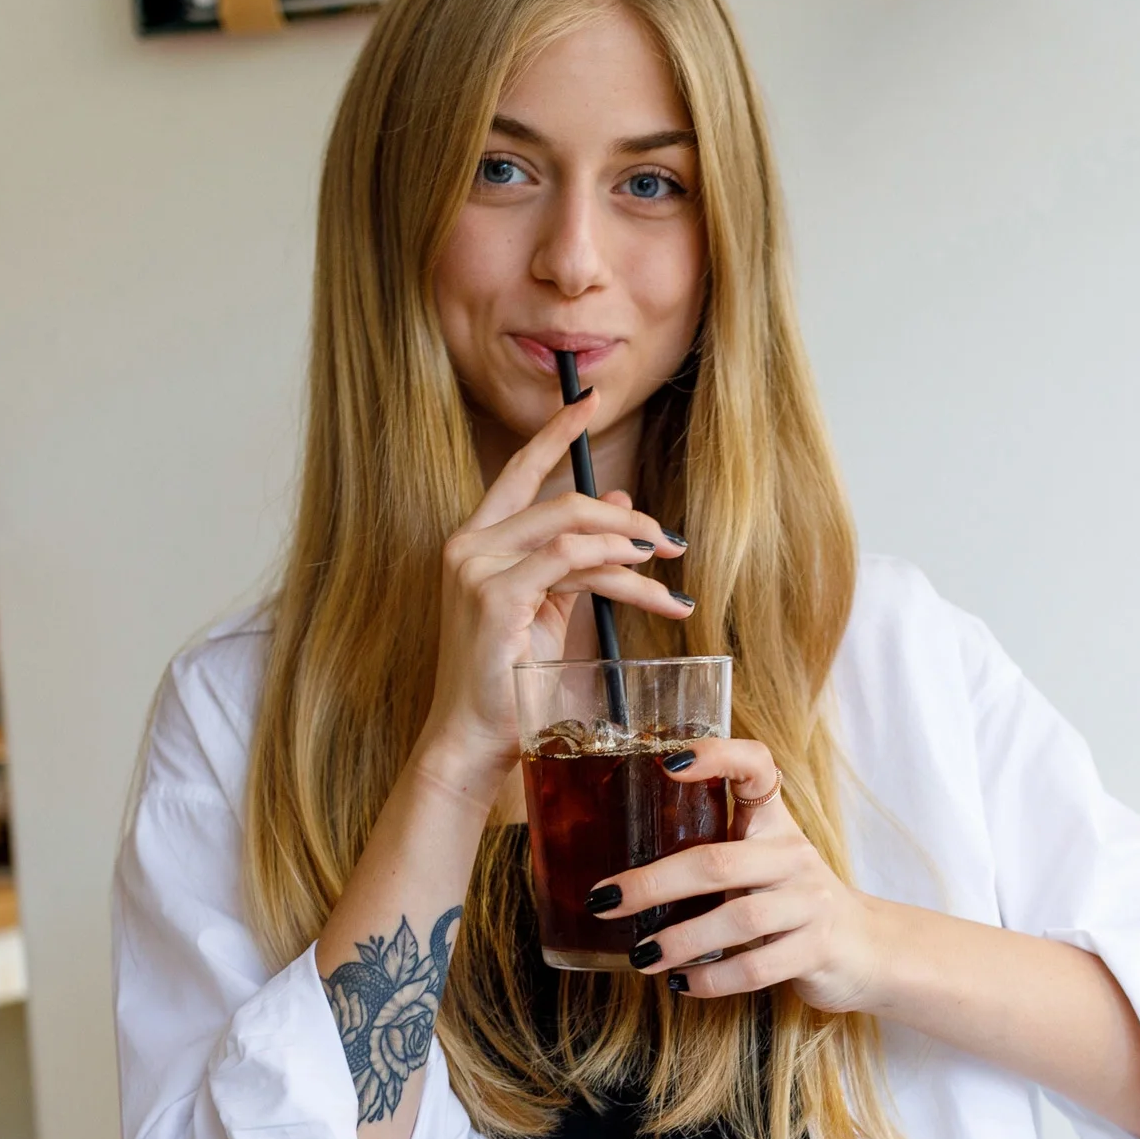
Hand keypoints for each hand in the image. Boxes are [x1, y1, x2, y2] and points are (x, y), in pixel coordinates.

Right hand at [414, 390, 688, 798]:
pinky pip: (567, 560)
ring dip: (632, 547)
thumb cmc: (511, 680)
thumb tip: (618, 505)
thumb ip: (578, 552)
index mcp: (477, 540)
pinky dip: (613, 565)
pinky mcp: (493, 593)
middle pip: (562, 501)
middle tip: (670, 541)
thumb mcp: (551, 603)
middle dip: (627, 519)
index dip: (556, 434)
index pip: (519, 471)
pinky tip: (646, 582)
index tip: (590, 401)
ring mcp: (476, 566)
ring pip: (573, 529)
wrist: (476, 738)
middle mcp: (469, 544)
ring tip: (669, 570)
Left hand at [592, 738, 887, 1013]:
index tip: (667, 763)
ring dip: (680, 941)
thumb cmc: (790, 900)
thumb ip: (712, 854)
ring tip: (641, 955)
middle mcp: (794, 855)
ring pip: (737, 919)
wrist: (865, 946)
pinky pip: (756, 968)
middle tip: (605, 902)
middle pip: (717, 862)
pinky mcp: (817, 949)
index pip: (756, 765)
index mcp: (773, 823)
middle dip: (653, 884)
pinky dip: (712, 979)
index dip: (717, 756)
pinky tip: (681, 984)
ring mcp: (810, 902)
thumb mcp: (761, 862)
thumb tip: (621, 874)